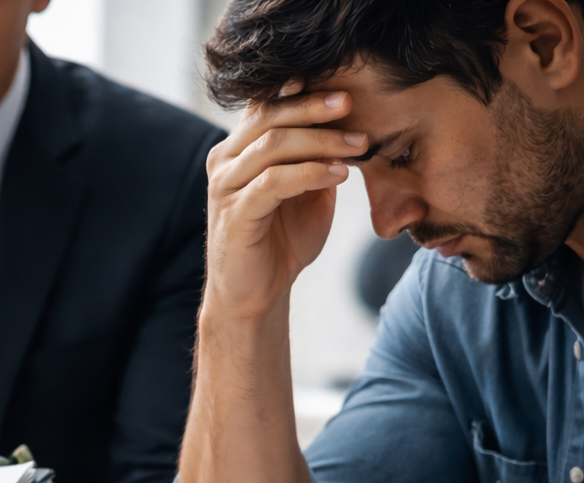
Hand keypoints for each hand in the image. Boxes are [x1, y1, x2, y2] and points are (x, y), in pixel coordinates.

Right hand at [204, 82, 366, 320]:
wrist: (256, 295)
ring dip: (321, 141)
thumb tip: (350, 124)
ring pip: (272, 145)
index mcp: (238, 150)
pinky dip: (311, 173)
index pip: (266, 104)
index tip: (343, 86)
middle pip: (268, 116)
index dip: (302, 90)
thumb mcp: (306, 191)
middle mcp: (224, 161)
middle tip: (352, 103)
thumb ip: (317, 158)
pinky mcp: (235, 214)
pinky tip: (339, 174)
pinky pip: (274, 182)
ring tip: (359, 144)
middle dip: (313, 107)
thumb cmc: (281, 242)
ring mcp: (225, 187)